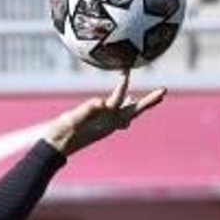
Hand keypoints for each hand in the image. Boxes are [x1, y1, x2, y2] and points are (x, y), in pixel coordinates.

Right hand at [42, 69, 165, 157]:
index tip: (126, 71)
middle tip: (164, 91)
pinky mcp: (101, 125)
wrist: (55, 148)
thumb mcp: (72, 120)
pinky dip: (127, 106)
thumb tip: (100, 102)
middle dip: (149, 101)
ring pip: (129, 112)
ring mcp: (106, 124)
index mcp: (104, 121)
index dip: (122, 85)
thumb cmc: (61, 134)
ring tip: (154, 97)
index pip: (118, 99)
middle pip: (134, 110)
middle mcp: (109, 123)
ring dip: (141, 104)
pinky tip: (127, 102)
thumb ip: (86, 111)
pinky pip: (119, 114)